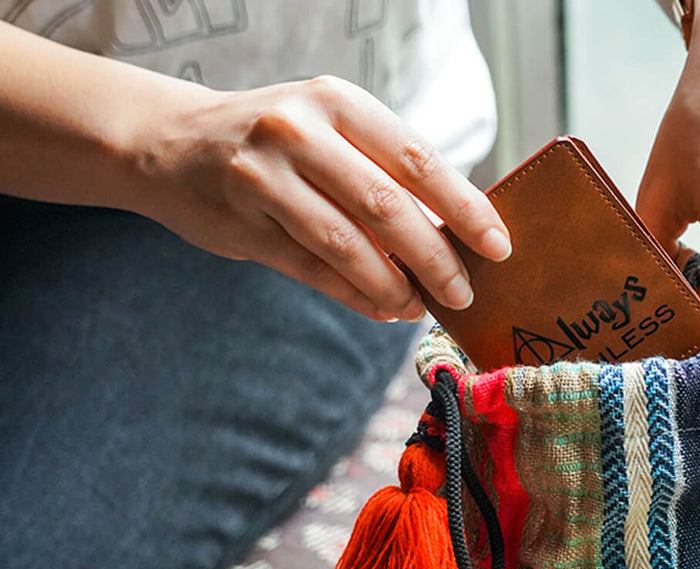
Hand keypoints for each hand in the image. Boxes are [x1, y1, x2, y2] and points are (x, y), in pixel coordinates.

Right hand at [129, 75, 510, 320]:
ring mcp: (265, 178)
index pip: (418, 160)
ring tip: (420, 308)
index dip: (465, 208)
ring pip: (348, 245)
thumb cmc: (277, 142)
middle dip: (436, 260)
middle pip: (388, 207)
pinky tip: (384, 308)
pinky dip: (356, 295)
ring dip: (394, 286)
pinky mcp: (243, 223)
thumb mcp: (330, 130)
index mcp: (338, 101)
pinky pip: (314, 271)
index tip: (499, 246)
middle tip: (464, 295)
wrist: (172, 143)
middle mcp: (299, 130)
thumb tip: (457, 234)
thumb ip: (385, 172)